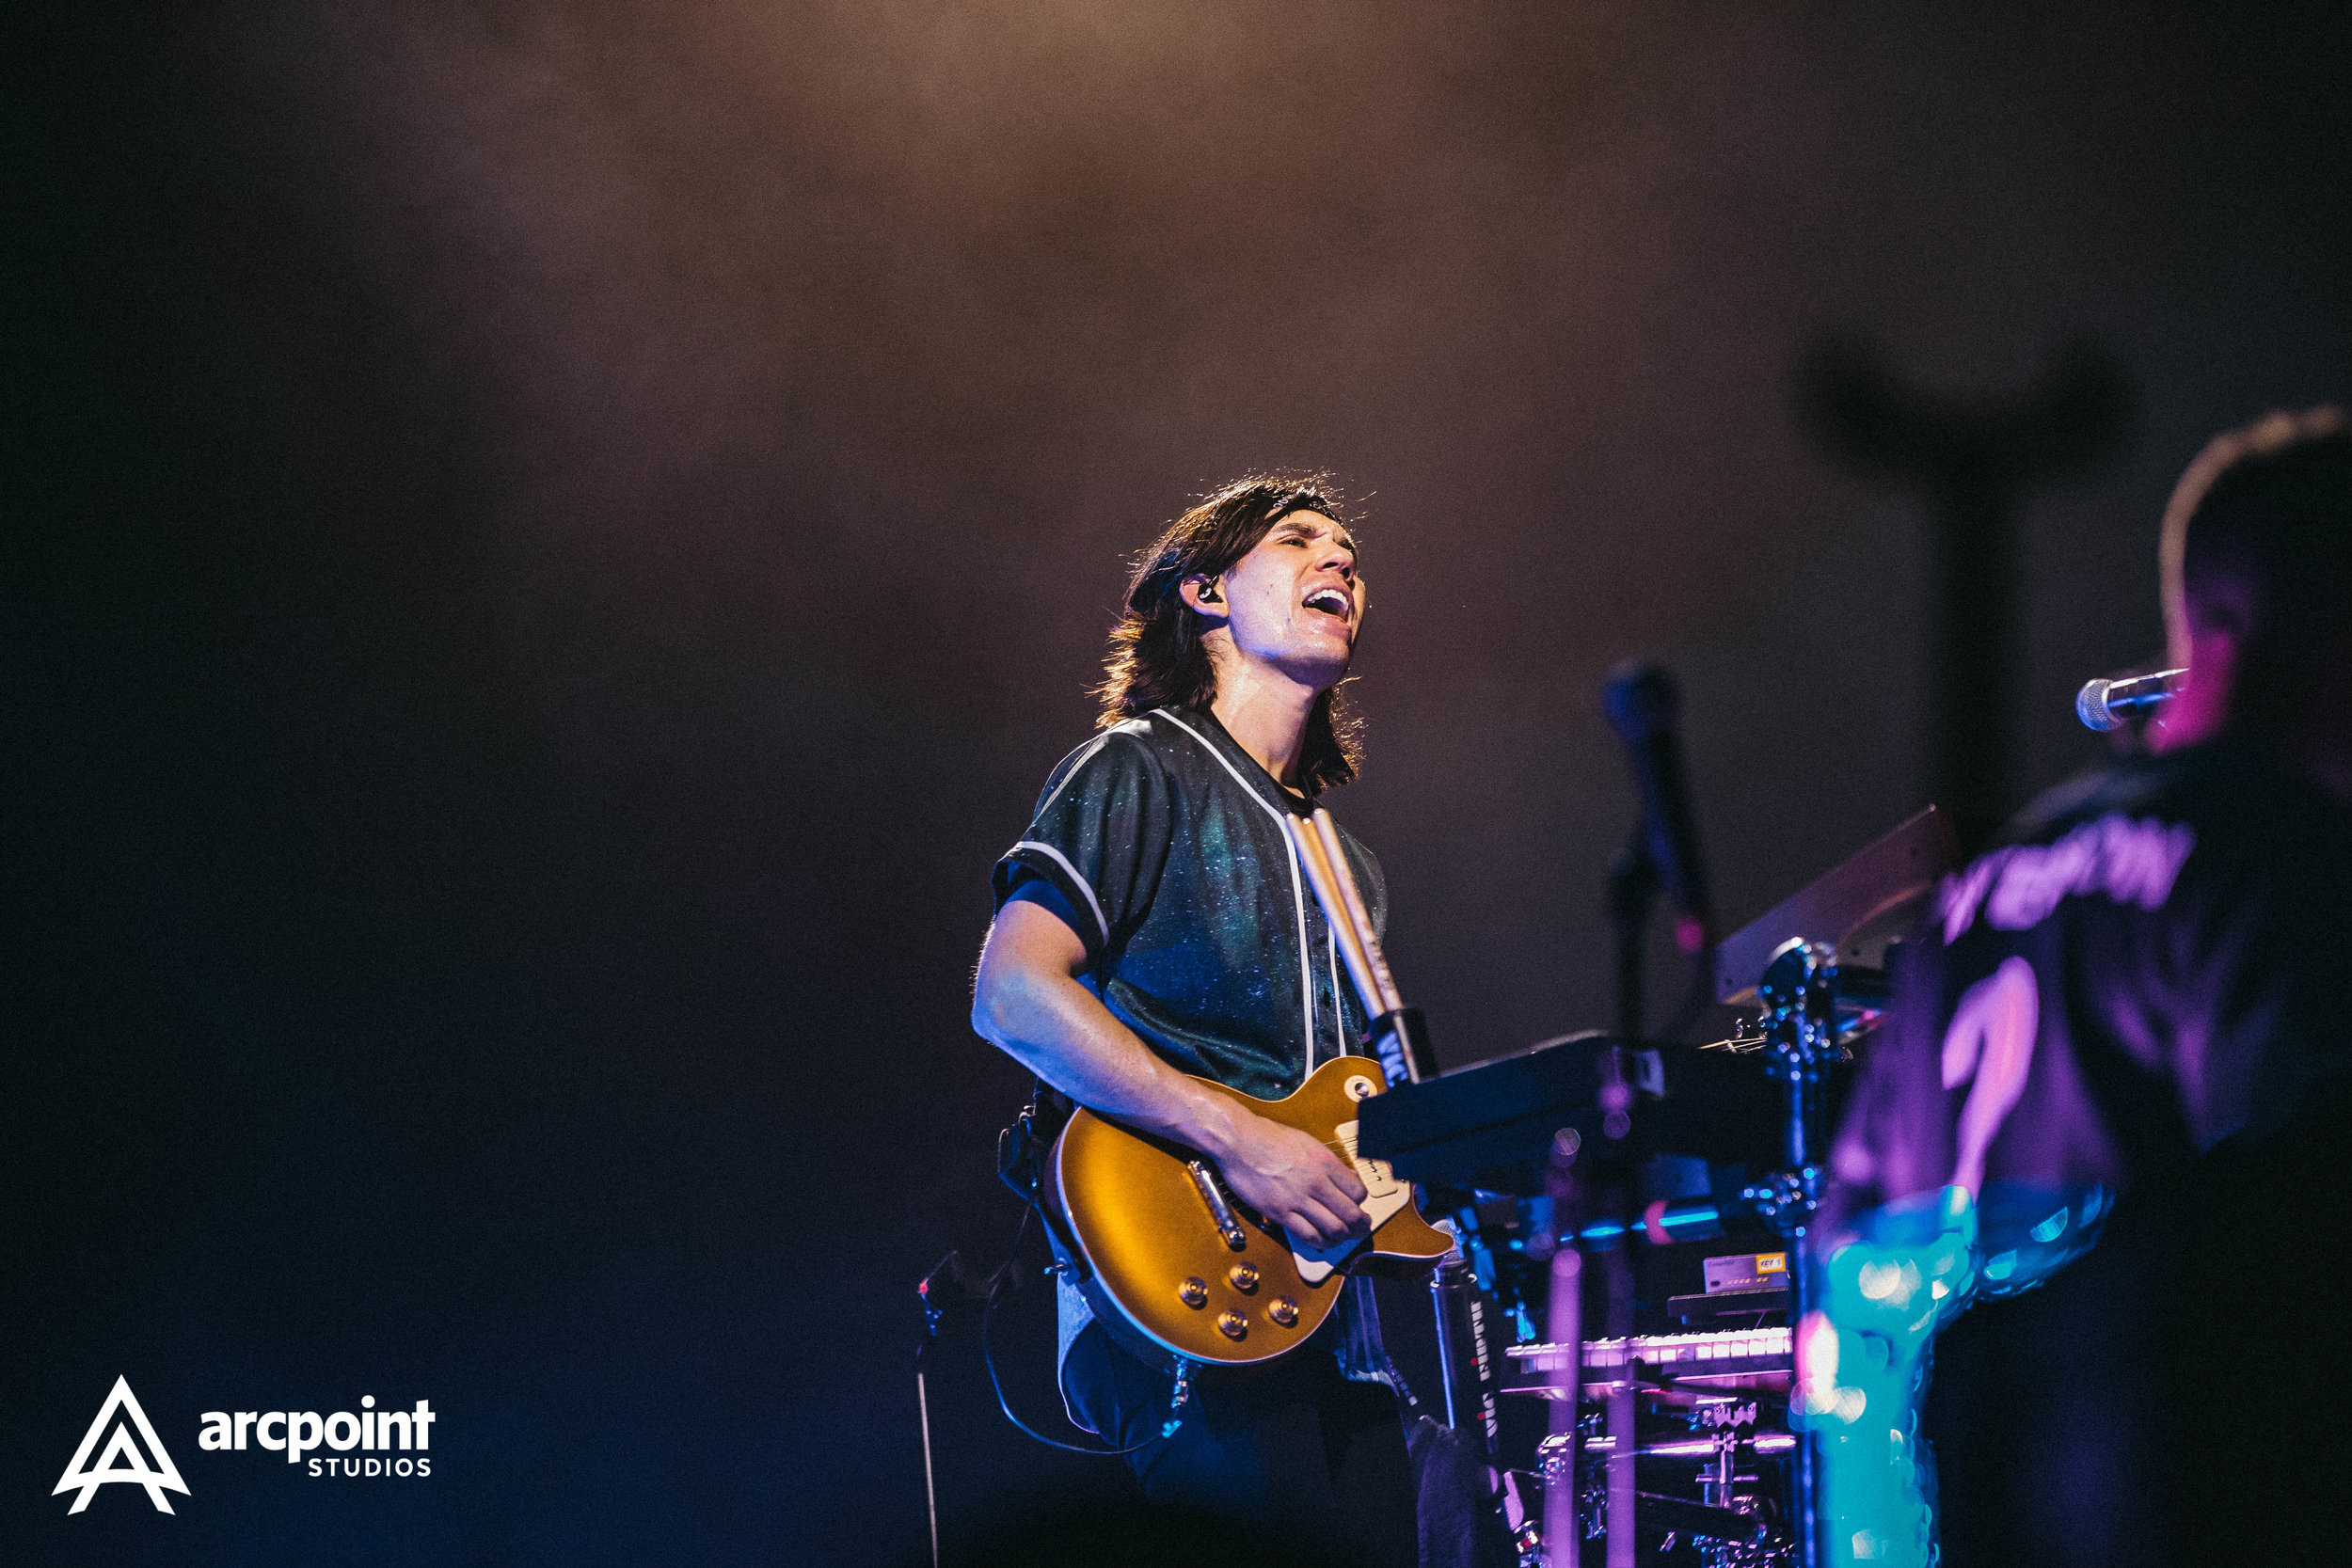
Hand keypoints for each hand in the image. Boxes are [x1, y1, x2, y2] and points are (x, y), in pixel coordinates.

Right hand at [1214, 1111, 1369, 1248]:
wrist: (1238, 1140)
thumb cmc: (1267, 1137)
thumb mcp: (1306, 1142)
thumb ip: (1327, 1162)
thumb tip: (1344, 1176)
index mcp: (1324, 1162)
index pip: (1358, 1191)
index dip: (1360, 1203)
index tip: (1357, 1206)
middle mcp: (1316, 1181)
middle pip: (1351, 1214)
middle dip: (1360, 1226)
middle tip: (1360, 1229)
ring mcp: (1298, 1199)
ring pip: (1334, 1229)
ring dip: (1343, 1237)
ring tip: (1342, 1237)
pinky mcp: (1280, 1212)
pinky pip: (1309, 1235)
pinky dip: (1321, 1242)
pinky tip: (1322, 1241)